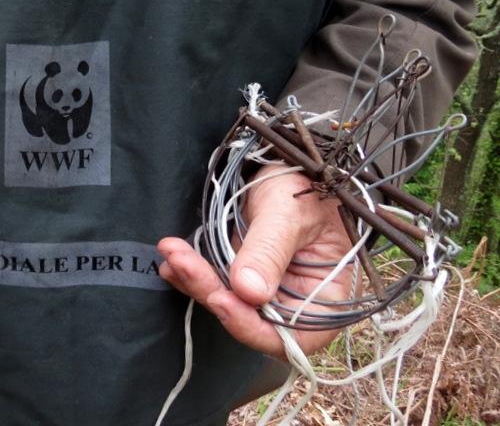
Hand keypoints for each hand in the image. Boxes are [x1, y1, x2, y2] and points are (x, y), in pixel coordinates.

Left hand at [158, 164, 353, 357]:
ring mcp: (268, 290)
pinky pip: (215, 283)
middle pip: (251, 319)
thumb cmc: (303, 185)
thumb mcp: (288, 213)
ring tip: (172, 253)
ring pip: (227, 301)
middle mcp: (298, 303)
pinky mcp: (243, 275)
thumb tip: (249, 292)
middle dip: (211, 292)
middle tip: (182, 263)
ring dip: (195, 279)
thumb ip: (269, 251)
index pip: (293, 337)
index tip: (221, 300)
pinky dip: (192, 273)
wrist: (287, 163)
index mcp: (327, 299)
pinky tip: (172, 259)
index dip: (255, 327)